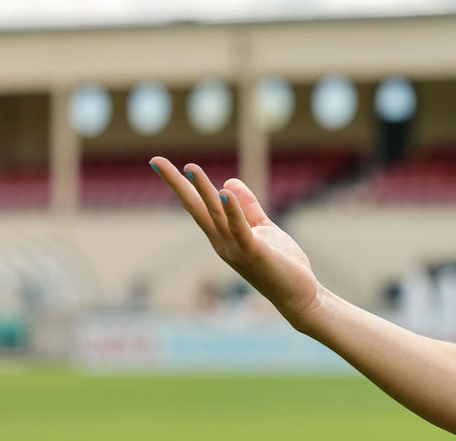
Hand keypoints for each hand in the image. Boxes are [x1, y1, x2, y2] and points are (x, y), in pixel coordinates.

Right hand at [150, 157, 322, 327]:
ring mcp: (235, 249)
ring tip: (190, 168)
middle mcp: (222, 243)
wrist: (298, 295)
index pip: (197, 207)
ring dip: (203, 191)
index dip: (181, 185)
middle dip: (177, 185)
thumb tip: (227, 183)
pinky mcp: (255, 253)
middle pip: (196, 209)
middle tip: (156, 161)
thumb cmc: (280, 264)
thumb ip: (247, 208)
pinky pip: (240, 229)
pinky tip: (223, 192)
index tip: (160, 163)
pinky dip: (232, 211)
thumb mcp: (262, 229)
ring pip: (215, 215)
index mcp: (223, 236)